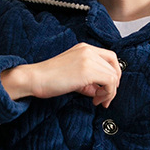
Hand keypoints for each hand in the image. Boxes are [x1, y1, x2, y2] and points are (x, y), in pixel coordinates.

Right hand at [1, 43, 121, 107]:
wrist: (35, 78)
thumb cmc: (49, 79)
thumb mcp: (73, 75)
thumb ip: (88, 80)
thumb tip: (100, 91)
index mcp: (84, 48)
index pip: (110, 57)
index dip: (113, 74)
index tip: (106, 88)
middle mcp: (88, 50)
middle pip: (114, 66)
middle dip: (113, 85)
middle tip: (105, 97)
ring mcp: (88, 59)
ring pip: (113, 75)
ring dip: (109, 92)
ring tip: (98, 101)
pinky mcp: (88, 70)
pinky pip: (109, 82)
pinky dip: (106, 93)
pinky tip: (95, 100)